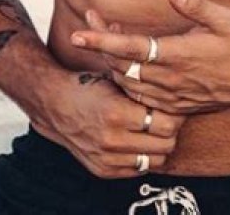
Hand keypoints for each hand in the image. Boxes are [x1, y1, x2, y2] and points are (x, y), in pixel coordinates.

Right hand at [30, 70, 184, 177]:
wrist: (56, 106)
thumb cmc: (90, 86)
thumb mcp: (114, 73)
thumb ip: (138, 70)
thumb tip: (161, 59)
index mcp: (117, 112)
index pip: (165, 124)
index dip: (173, 115)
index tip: (170, 106)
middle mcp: (112, 139)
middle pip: (165, 145)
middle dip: (169, 131)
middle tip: (166, 119)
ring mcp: (107, 158)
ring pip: (155, 161)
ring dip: (158, 146)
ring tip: (153, 131)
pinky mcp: (103, 170)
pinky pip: (138, 169)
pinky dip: (142, 156)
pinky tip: (138, 141)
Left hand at [71, 0, 229, 114]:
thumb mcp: (224, 19)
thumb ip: (196, 5)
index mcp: (178, 55)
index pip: (131, 48)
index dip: (102, 41)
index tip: (79, 34)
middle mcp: (170, 79)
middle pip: (121, 66)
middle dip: (100, 45)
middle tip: (90, 19)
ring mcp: (171, 96)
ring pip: (127, 84)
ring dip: (111, 63)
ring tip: (106, 38)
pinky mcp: (175, 107)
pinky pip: (140, 99)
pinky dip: (125, 83)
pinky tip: (124, 66)